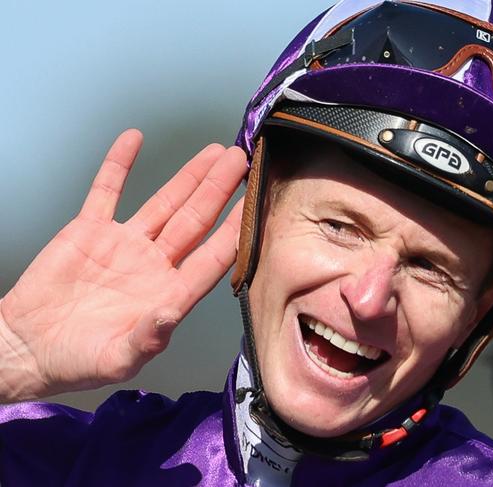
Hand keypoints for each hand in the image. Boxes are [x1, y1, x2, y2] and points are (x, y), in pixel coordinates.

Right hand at [0, 129, 246, 401]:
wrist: (26, 347)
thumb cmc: (76, 361)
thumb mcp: (116, 359)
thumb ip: (146, 339)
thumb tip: (170, 315)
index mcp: (168, 293)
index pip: (211, 257)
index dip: (233, 231)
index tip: (253, 204)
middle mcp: (154, 264)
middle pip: (194, 220)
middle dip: (218, 189)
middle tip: (240, 160)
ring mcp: (124, 244)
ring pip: (163, 202)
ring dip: (188, 176)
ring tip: (214, 152)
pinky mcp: (89, 231)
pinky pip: (106, 191)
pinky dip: (118, 165)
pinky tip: (134, 139)